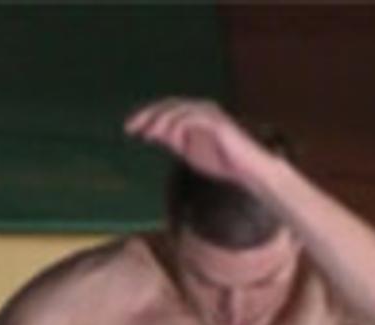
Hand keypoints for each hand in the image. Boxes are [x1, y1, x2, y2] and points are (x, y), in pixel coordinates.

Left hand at [126, 97, 271, 186]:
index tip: (129, 128)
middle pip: (169, 105)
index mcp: (194, 113)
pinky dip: (177, 126)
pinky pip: (192, 119)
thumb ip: (172, 139)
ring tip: (147, 135)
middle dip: (148, 115)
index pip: (165, 109)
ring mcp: (210, 113)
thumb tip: (151, 133)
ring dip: (160, 121)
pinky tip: (167, 137)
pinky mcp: (217, 123)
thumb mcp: (187, 150)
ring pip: (179, 109)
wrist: (245, 170)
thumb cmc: (219, 160)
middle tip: (130, 127)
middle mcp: (201, 108)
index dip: (146, 116)